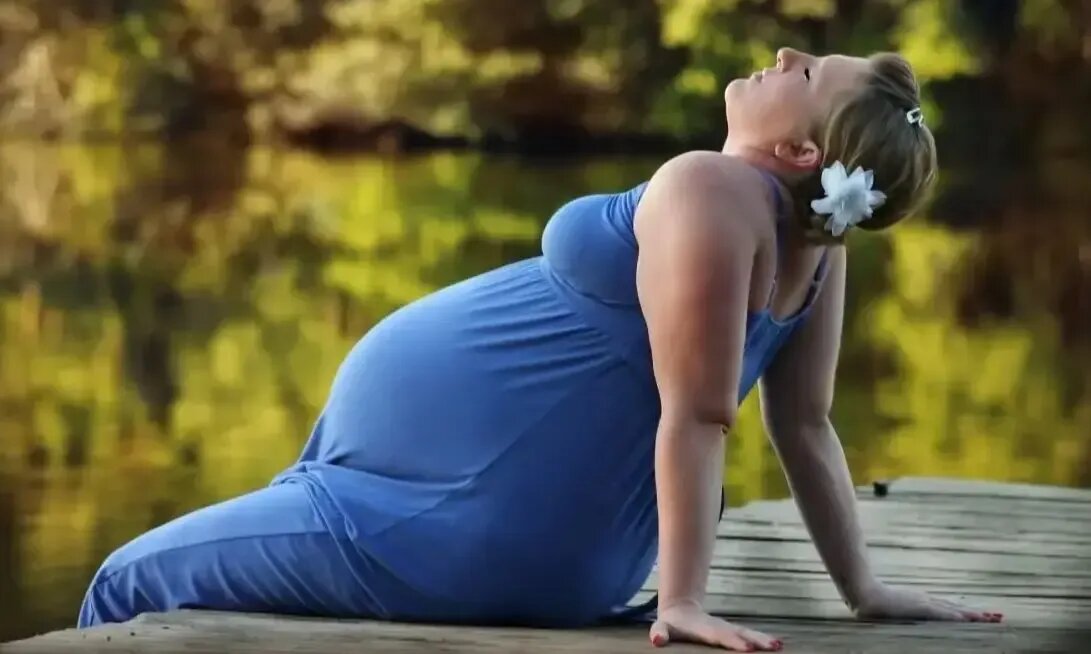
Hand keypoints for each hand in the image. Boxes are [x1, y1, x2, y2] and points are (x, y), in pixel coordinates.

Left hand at [649, 601, 781, 650]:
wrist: (680, 611)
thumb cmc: (670, 626)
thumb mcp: (662, 628)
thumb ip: (660, 633)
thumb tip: (656, 640)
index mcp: (703, 628)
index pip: (719, 636)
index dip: (732, 641)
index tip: (746, 647)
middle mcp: (719, 627)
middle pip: (738, 633)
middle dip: (754, 640)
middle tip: (770, 647)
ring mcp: (728, 628)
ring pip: (748, 632)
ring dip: (762, 639)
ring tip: (778, 646)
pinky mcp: (734, 632)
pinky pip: (750, 635)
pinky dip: (763, 639)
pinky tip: (778, 645)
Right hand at [855, 583, 1002, 622]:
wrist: (863, 595)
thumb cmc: (873, 604)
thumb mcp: (893, 611)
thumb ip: (902, 612)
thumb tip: (904, 616)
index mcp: (922, 603)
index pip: (950, 609)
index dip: (967, 613)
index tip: (984, 616)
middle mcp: (927, 601)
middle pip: (957, 609)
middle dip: (978, 614)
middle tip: (999, 617)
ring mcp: (923, 603)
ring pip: (955, 611)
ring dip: (974, 615)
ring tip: (992, 618)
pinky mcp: (919, 607)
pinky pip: (941, 614)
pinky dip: (955, 617)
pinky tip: (968, 620)